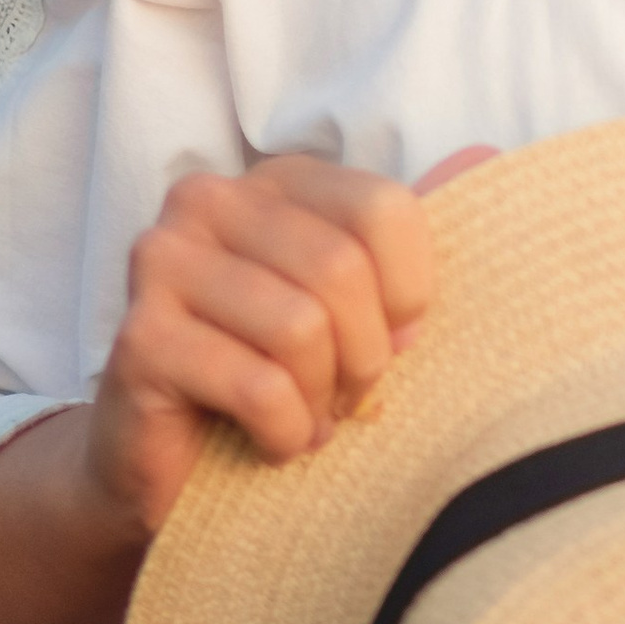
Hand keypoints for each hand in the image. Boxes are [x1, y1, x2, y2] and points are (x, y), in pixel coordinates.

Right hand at [86, 144, 493, 539]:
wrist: (174, 471)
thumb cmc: (283, 377)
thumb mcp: (360, 305)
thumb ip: (409, 238)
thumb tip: (487, 152)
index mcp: (275, 180)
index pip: (384, 208)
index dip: (408, 293)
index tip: (393, 342)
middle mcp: (208, 201)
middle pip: (341, 268)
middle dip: (365, 355)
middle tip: (346, 397)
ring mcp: (162, 262)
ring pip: (301, 327)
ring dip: (322, 399)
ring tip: (308, 419)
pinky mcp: (138, 340)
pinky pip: (259, 386)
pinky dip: (286, 432)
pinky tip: (273, 442)